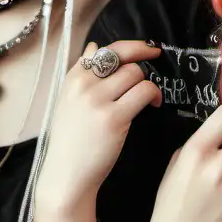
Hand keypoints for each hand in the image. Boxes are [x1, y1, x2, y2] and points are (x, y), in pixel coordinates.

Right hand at [35, 40, 161, 217]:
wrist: (66, 175)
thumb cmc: (70, 141)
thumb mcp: (68, 101)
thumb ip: (81, 73)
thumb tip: (94, 46)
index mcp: (73, 78)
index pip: (105, 48)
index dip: (132, 46)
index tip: (148, 49)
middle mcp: (83, 84)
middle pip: (124, 58)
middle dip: (143, 62)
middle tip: (155, 65)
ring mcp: (97, 100)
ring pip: (135, 73)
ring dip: (149, 82)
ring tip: (150, 97)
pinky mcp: (113, 118)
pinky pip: (143, 92)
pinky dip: (154, 95)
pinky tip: (154, 105)